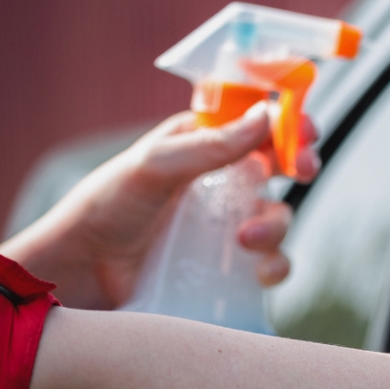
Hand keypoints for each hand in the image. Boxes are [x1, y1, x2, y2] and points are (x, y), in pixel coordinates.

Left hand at [0, 104, 319, 308]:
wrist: (84, 273)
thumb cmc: (107, 207)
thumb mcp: (155, 166)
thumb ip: (211, 144)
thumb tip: (266, 115)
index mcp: (203, 144)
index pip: (257, 123)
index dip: (288, 122)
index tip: (305, 130)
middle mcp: (221, 181)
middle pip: (281, 166)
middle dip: (300, 164)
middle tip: (303, 170)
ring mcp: (228, 225)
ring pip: (279, 215)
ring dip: (276, 224)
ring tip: (247, 239)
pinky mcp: (230, 266)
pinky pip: (271, 262)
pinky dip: (275, 265)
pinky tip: (260, 273)